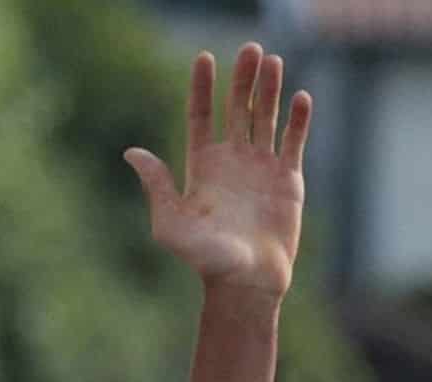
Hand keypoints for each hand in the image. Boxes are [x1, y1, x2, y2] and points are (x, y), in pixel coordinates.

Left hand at [123, 43, 310, 299]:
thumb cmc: (204, 259)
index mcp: (203, 167)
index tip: (204, 58)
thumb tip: (132, 152)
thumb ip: (156, 185)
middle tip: (249, 49)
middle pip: (237, 109)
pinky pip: (294, 141)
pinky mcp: (288, 179)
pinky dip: (298, 119)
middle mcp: (232, 161)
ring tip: (271, 61)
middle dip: (242, 79)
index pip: (202, 117)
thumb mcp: (170, 222)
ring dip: (269, 89)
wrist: (245, 281)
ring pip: (266, 118)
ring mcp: (261, 168)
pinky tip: (300, 97)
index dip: (203, 88)